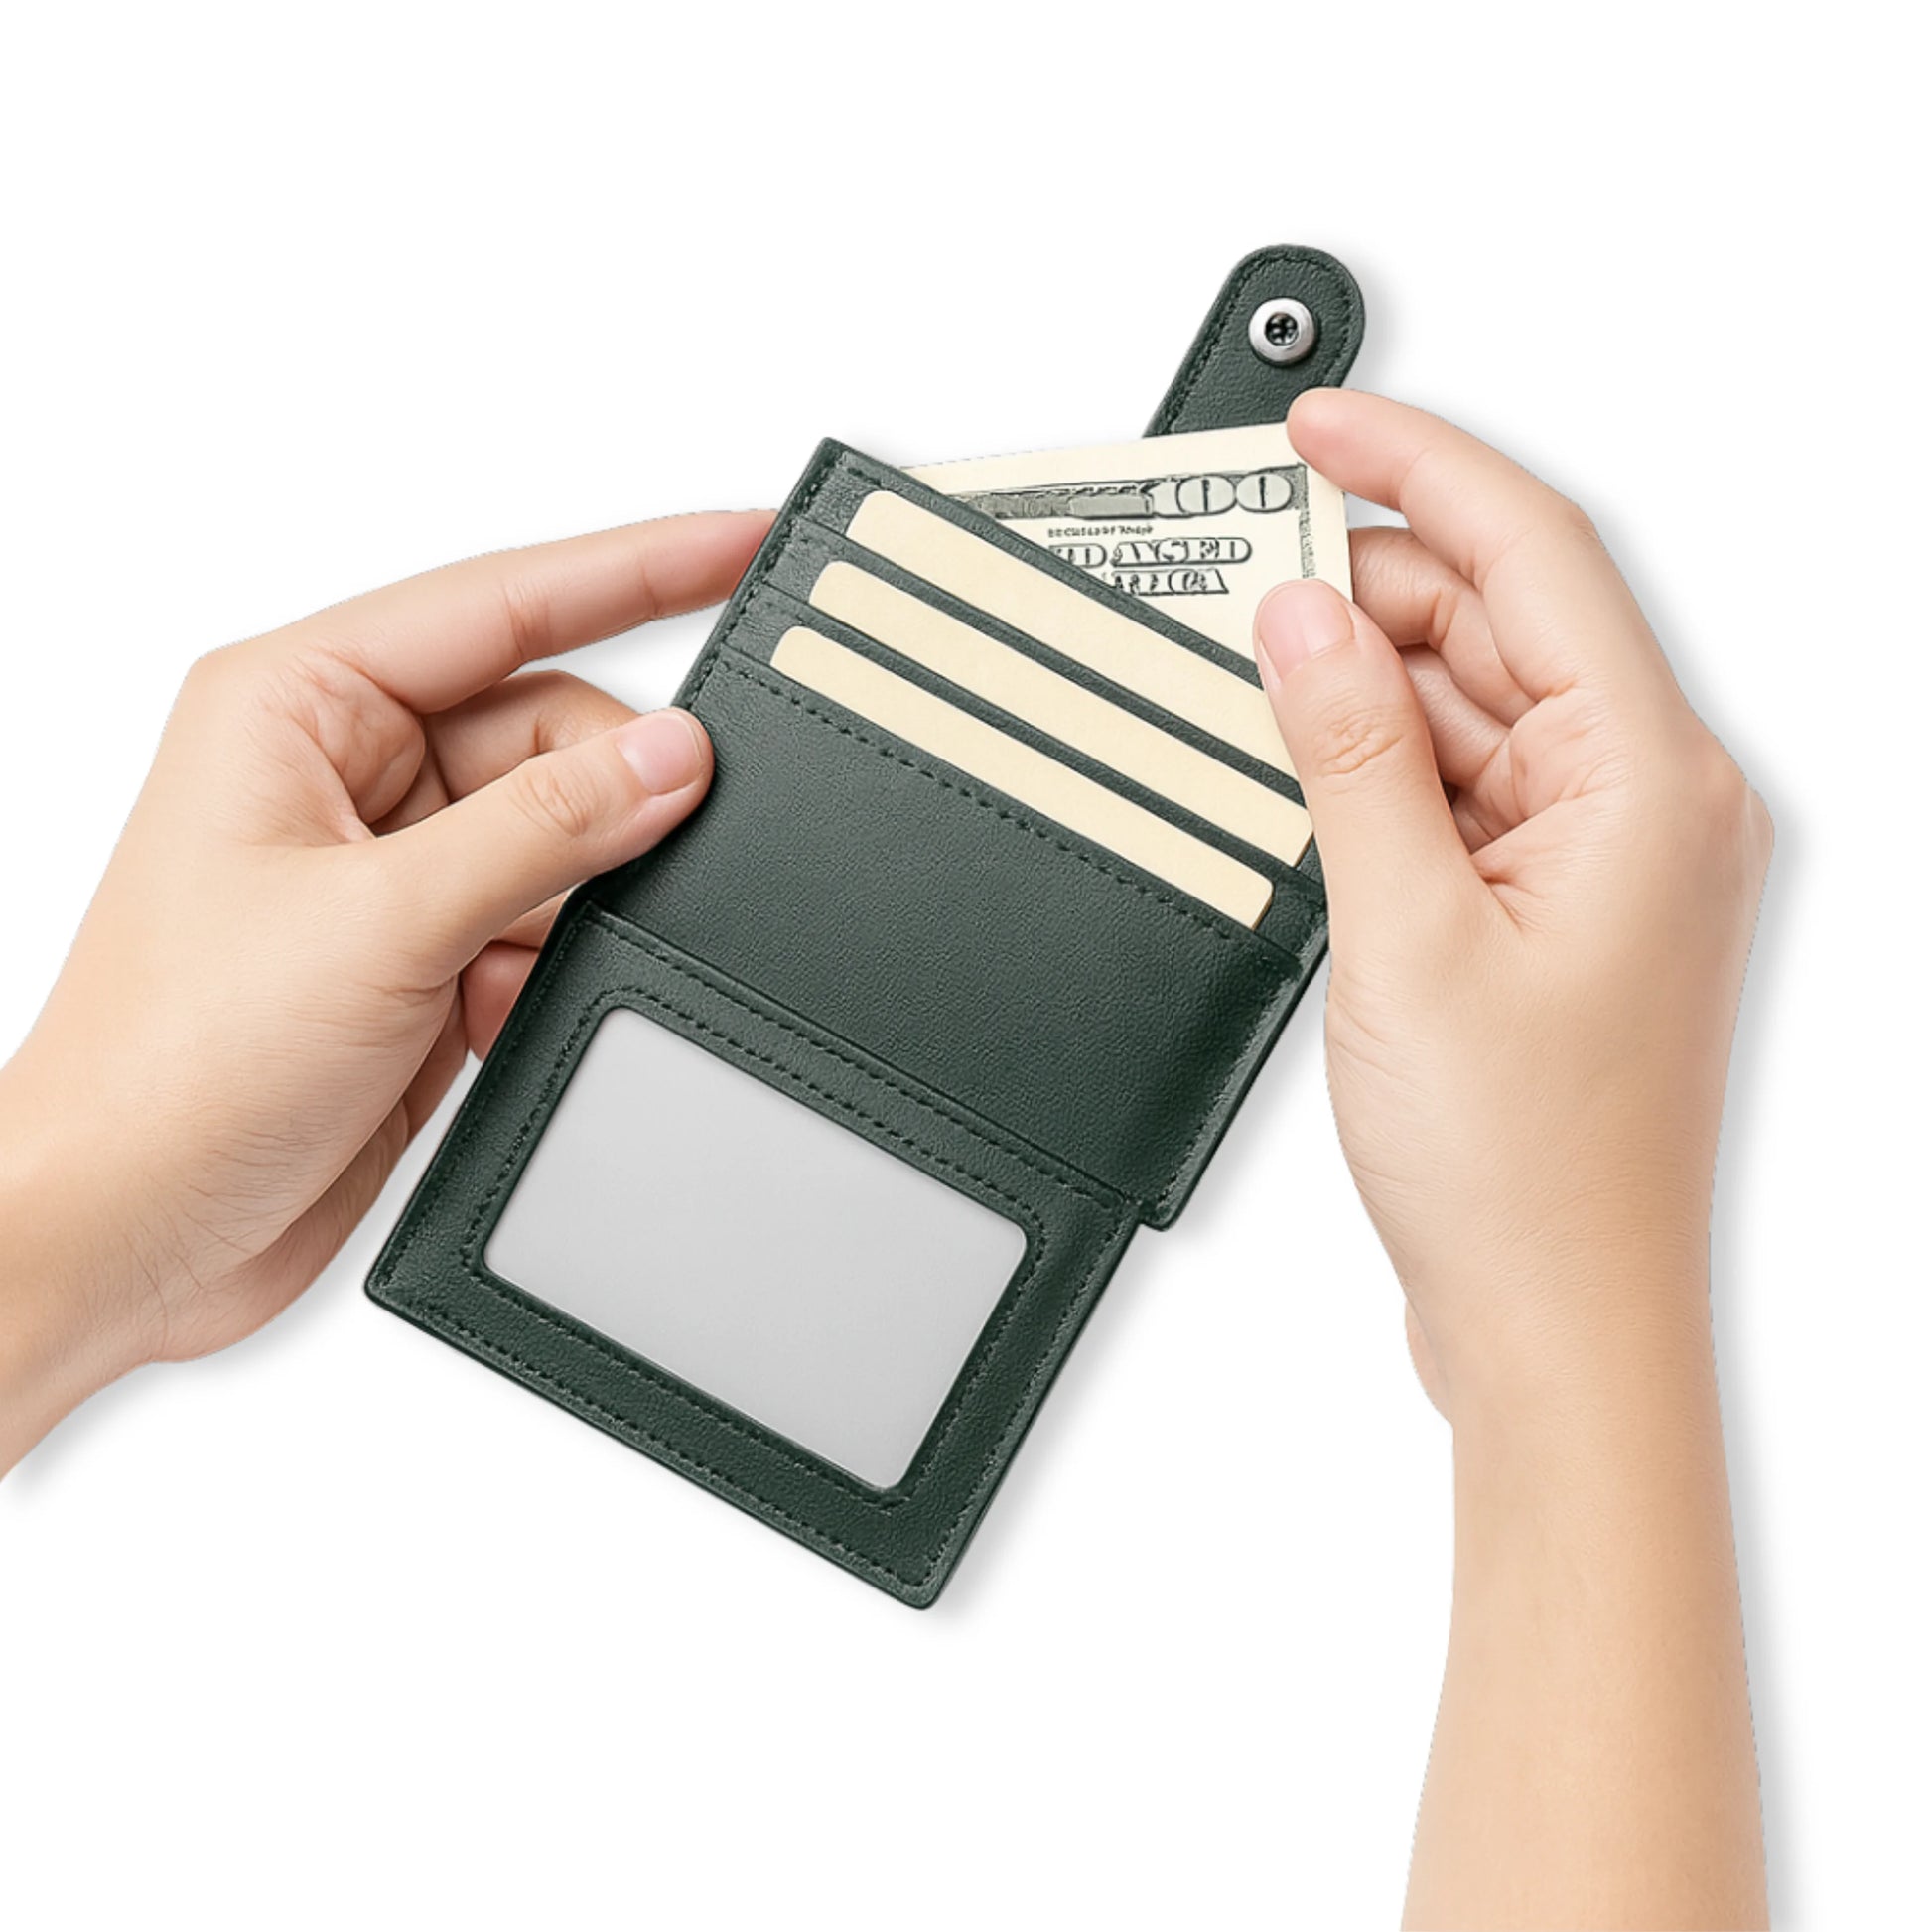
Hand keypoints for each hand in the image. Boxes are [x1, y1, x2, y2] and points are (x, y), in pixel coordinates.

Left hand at [0, 509, 769, 1467]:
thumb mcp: (383, 925)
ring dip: (565, 905)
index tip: (742, 543)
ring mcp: (383, 871)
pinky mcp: (417, 956)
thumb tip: (673, 758)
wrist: (129, 1235)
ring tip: (512, 969)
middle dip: (604, 798)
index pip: (500, 603)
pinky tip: (491, 1016)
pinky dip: (543, 968)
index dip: (637, 567)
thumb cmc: (173, 1069)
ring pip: (554, 837)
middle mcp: (340, 774)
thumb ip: (545, 829)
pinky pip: (539, 922)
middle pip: (545, 733)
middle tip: (673, 837)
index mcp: (295, 706)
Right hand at [1258, 390, 1770, 1422]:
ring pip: (1475, 704)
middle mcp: (1646, 803)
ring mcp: (1601, 858)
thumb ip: (1349, 757)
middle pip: (1502, 621)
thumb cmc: (1527, 1172)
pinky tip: (1306, 773)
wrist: (1559, 1323)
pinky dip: (1382, 765)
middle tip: (1244, 572)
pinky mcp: (1552, 907)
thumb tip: (1302, 620)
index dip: (1419, 466)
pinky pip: (1462, 785)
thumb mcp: (1406, 938)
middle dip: (1374, 586)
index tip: (1319, 424)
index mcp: (1650, 783)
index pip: (1535, 555)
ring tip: (1257, 682)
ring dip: (1370, 685)